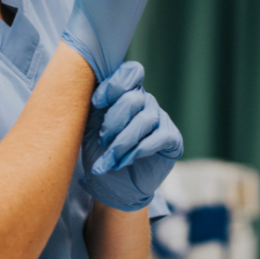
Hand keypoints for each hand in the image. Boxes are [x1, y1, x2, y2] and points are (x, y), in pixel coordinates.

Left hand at [80, 61, 182, 211]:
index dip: (114, 85)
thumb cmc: (99, 152)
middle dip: (113, 122)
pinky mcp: (172, 139)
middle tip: (102, 141)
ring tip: (109, 160)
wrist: (111, 186)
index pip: (130, 72)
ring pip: (145, 120)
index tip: (96, 103)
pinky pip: (159, 137)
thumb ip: (92, 105)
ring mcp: (161, 119)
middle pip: (133, 98)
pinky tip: (124, 162)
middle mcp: (146, 101)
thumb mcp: (89, 126)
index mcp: (126, 93)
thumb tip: (87, 88)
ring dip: (122, 142)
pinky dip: (138, 151)